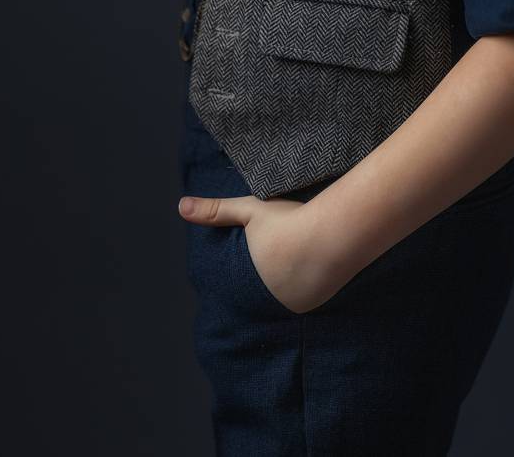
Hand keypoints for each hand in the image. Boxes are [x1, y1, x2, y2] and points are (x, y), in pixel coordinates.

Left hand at [177, 192, 346, 313]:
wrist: (333, 234)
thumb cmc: (288, 220)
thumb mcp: (249, 210)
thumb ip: (215, 211)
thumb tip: (180, 206)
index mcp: (248, 281)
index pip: (238, 284)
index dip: (248, 270)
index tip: (259, 258)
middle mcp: (268, 300)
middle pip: (263, 291)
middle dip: (268, 278)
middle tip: (281, 259)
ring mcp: (292, 306)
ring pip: (285, 296)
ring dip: (288, 286)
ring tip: (297, 266)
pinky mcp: (315, 308)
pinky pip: (305, 300)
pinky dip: (306, 290)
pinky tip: (314, 273)